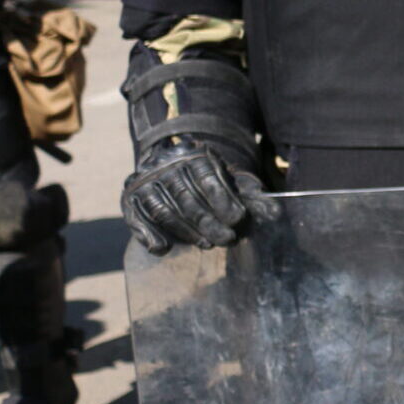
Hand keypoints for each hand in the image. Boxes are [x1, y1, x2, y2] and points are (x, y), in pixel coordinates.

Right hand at [122, 141, 276, 254]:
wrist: (168, 166)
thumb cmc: (207, 179)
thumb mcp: (230, 181)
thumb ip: (250, 196)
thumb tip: (274, 213)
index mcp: (194, 155)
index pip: (207, 178)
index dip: (223, 200)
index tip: (238, 219)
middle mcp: (165, 165)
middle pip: (187, 198)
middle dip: (208, 222)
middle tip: (227, 239)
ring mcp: (144, 181)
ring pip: (164, 210)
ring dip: (186, 231)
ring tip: (207, 244)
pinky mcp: (129, 198)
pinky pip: (136, 217)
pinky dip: (148, 234)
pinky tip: (163, 248)